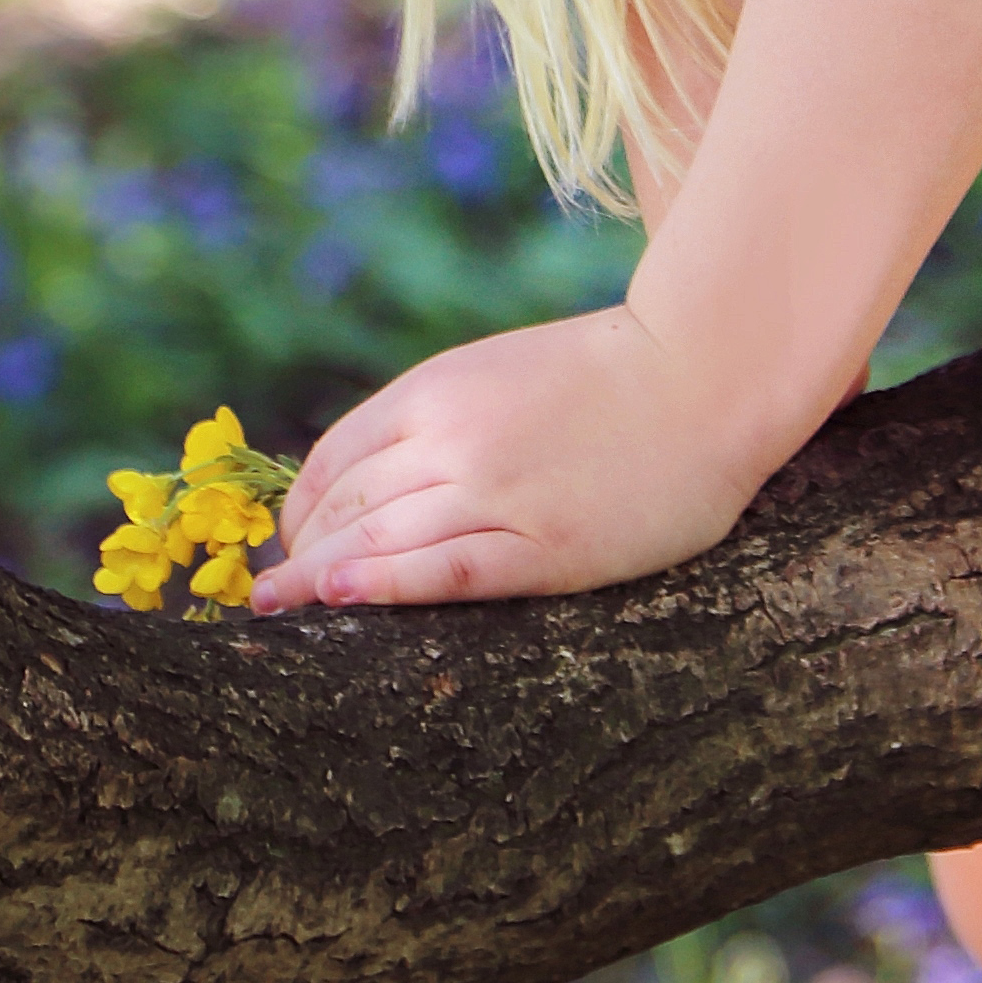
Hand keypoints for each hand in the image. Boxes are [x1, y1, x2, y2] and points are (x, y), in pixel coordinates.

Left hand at [249, 304, 764, 608]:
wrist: (707, 373)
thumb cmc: (610, 376)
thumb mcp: (501, 371)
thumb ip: (436, 415)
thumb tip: (366, 477)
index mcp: (437, 391)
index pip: (331, 459)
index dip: (297, 510)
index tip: (290, 544)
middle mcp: (453, 439)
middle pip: (345, 506)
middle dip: (300, 552)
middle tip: (274, 593)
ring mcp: (497, 494)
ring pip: (378, 541)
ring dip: (319, 578)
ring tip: (282, 612)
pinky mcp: (544, 547)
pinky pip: (444, 572)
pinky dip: (382, 586)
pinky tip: (342, 599)